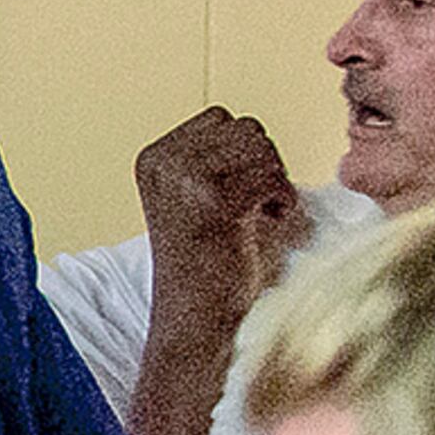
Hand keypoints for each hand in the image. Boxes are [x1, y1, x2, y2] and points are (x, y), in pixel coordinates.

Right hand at [134, 107, 298, 312]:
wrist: (196, 316)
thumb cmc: (209, 260)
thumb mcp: (193, 197)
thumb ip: (209, 157)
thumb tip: (250, 127)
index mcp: (153, 158)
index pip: (220, 118)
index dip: (242, 152)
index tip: (234, 192)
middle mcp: (162, 162)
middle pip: (244, 127)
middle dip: (261, 163)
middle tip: (251, 205)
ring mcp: (183, 179)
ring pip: (261, 147)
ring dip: (273, 180)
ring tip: (256, 214)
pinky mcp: (212, 200)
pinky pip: (271, 175)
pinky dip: (281, 199)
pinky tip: (264, 223)